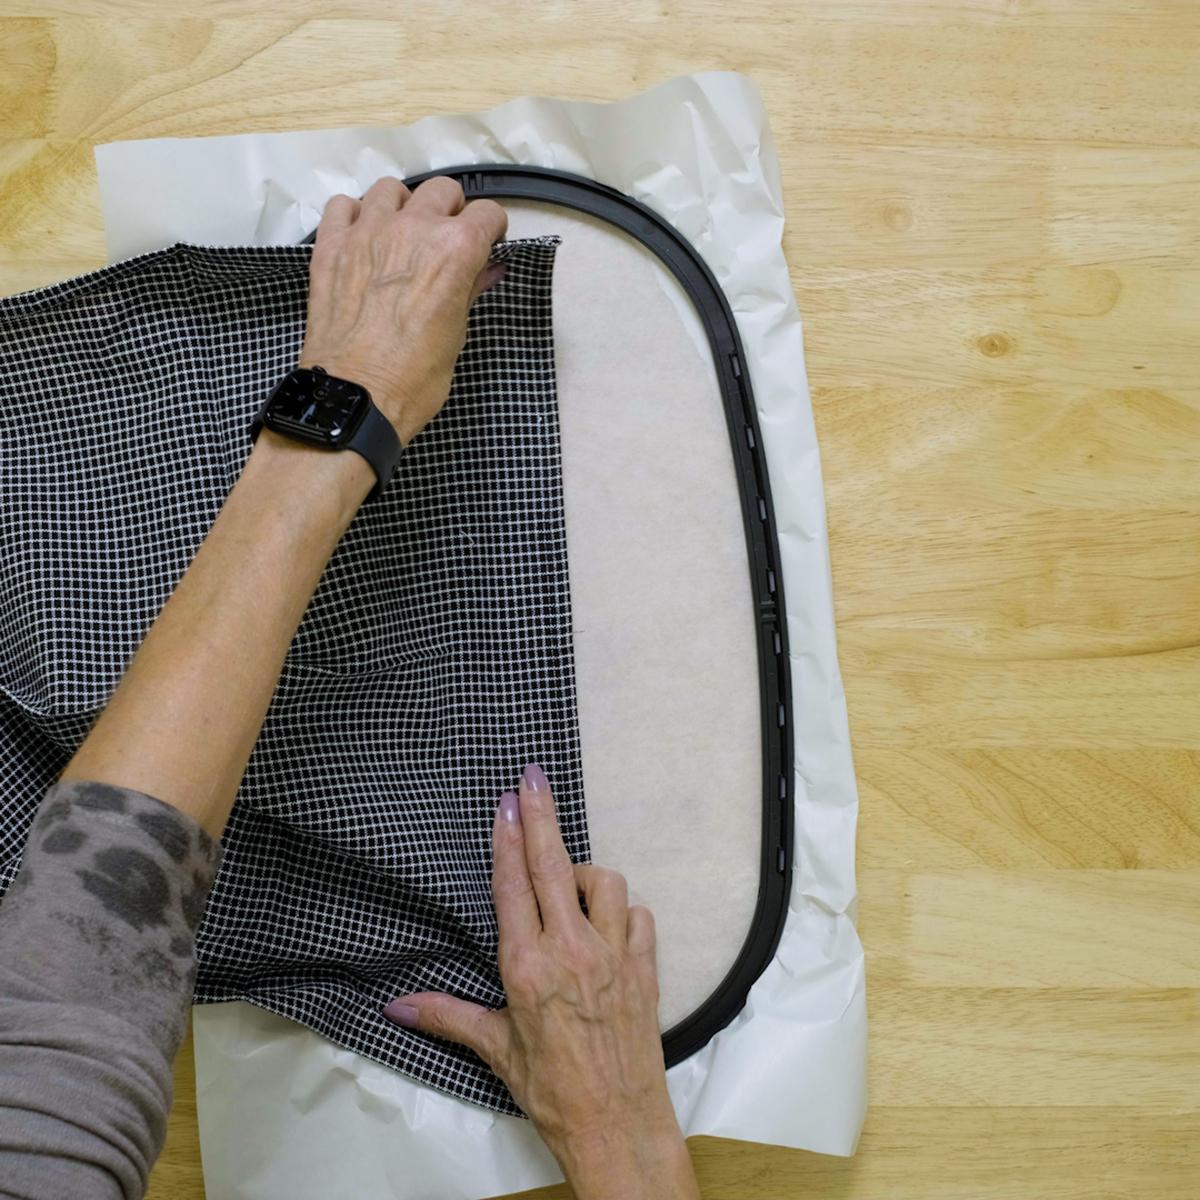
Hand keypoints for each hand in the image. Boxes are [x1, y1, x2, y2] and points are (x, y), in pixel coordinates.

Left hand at [299, 175, 507, 445]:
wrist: (356, 399)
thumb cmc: (412, 379)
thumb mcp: (456, 335)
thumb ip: (470, 290)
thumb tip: (486, 271)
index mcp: (455, 250)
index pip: (487, 214)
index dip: (491, 230)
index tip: (487, 244)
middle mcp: (412, 229)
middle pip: (442, 191)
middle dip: (452, 211)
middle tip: (448, 239)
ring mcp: (367, 232)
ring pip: (391, 189)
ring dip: (404, 206)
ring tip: (403, 233)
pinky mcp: (331, 246)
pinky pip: (343, 205)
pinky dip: (356, 214)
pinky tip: (363, 236)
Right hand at [382, 764, 699, 1199]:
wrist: (618, 1126)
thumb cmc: (553, 1092)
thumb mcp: (495, 1051)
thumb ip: (447, 1016)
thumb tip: (397, 1005)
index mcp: (528, 967)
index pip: (513, 884)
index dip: (507, 837)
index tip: (505, 800)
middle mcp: (571, 951)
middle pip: (554, 864)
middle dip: (541, 814)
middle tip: (532, 776)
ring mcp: (613, 956)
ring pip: (605, 882)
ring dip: (584, 875)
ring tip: (567, 887)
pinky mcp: (645, 968)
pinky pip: (639, 916)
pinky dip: (623, 911)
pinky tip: (608, 923)